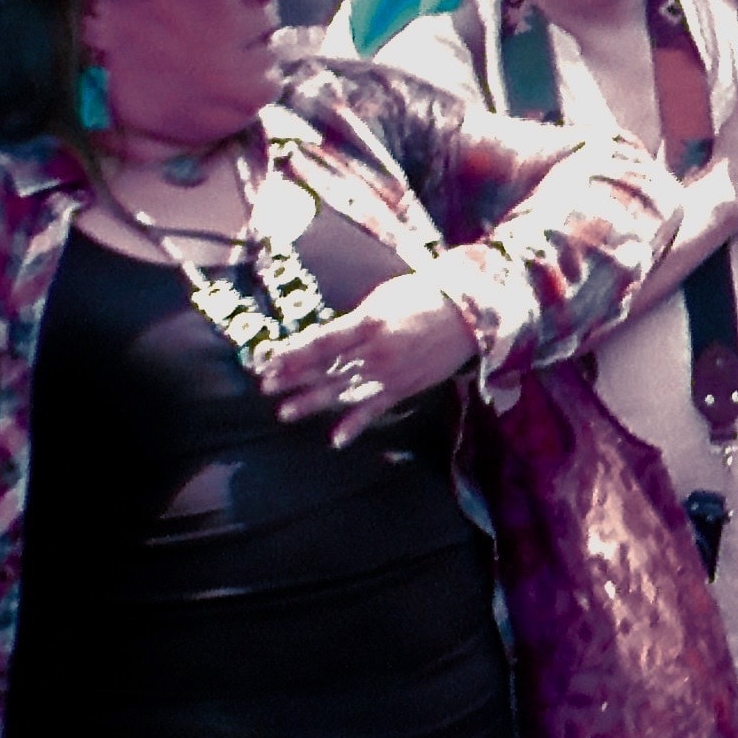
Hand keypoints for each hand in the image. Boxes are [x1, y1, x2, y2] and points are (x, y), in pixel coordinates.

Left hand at [257, 270, 483, 446]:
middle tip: (265, 387)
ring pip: (344, 391)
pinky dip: (356, 425)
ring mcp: (390, 373)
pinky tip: (336, 440)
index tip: (266, 361)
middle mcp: (376, 351)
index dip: (292, 354)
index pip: (320, 342)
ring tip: (285, 412)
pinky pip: (376, 408)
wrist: (471, 315)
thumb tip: (327, 339)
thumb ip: (355, 321)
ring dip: (313, 403)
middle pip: (326, 368)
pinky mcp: (405, 387)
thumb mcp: (384, 298)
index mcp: (369, 323)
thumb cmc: (424, 297)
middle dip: (293, 378)